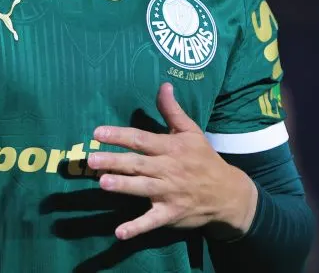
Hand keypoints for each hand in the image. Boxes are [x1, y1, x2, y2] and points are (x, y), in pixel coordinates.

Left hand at [87, 82, 257, 240]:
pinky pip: (152, 221)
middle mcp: (168, 169)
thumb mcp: (191, 131)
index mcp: (171, 147)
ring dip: (123, 186)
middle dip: (114, 161)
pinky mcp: (171, 213)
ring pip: (142, 188)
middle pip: (137, 163)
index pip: (141, 139)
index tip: (97, 133)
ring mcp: (169, 192)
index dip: (119, 135)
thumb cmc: (204, 158)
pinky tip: (119, 233)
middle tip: (91, 160)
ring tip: (102, 183)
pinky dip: (137, 227)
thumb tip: (164, 85)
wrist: (227, 193)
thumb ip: (172, 110)